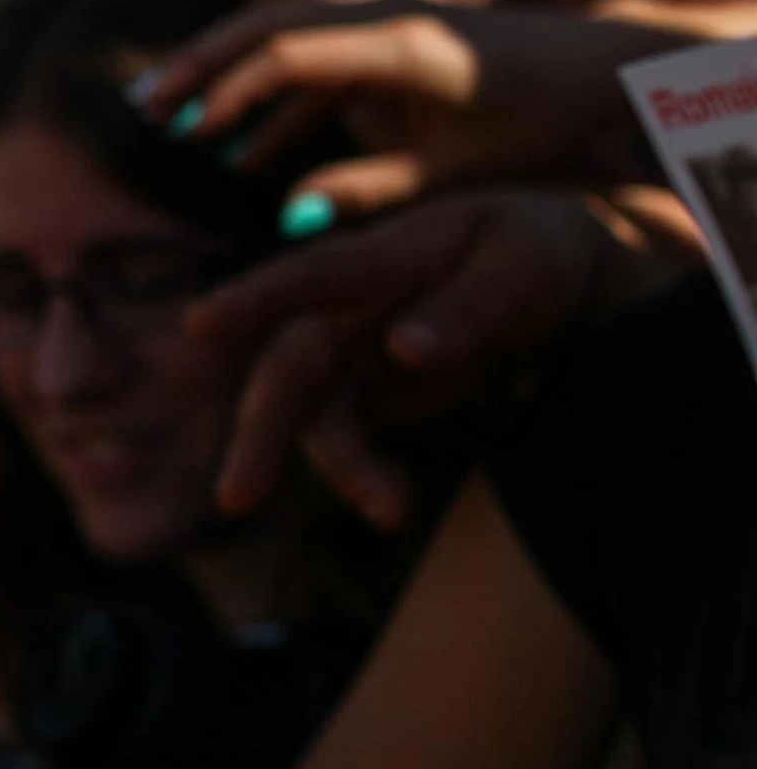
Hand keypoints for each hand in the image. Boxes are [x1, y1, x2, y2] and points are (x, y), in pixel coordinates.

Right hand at [129, 0, 679, 216]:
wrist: (604, 75)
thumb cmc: (541, 126)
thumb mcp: (457, 170)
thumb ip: (370, 189)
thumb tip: (287, 214)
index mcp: (398, 44)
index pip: (284, 54)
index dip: (227, 94)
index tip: (184, 134)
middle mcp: (384, 15)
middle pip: (266, 25)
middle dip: (201, 67)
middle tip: (146, 108)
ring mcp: (387, 18)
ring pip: (282, 33)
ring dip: (227, 73)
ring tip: (172, 118)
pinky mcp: (394, 36)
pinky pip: (317, 57)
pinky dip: (278, 97)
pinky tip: (249, 152)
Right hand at [184, 190, 682, 525]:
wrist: (568, 284)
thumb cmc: (542, 254)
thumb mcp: (526, 270)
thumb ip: (468, 308)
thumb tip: (402, 352)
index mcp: (385, 257)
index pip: (311, 277)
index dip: (253, 298)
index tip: (200, 324)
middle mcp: (351, 308)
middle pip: (291, 367)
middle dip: (263, 431)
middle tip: (237, 500)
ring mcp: (359, 354)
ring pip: (317, 415)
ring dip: (340, 468)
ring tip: (391, 514)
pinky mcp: (377, 395)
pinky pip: (350, 441)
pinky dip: (365, 476)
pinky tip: (396, 505)